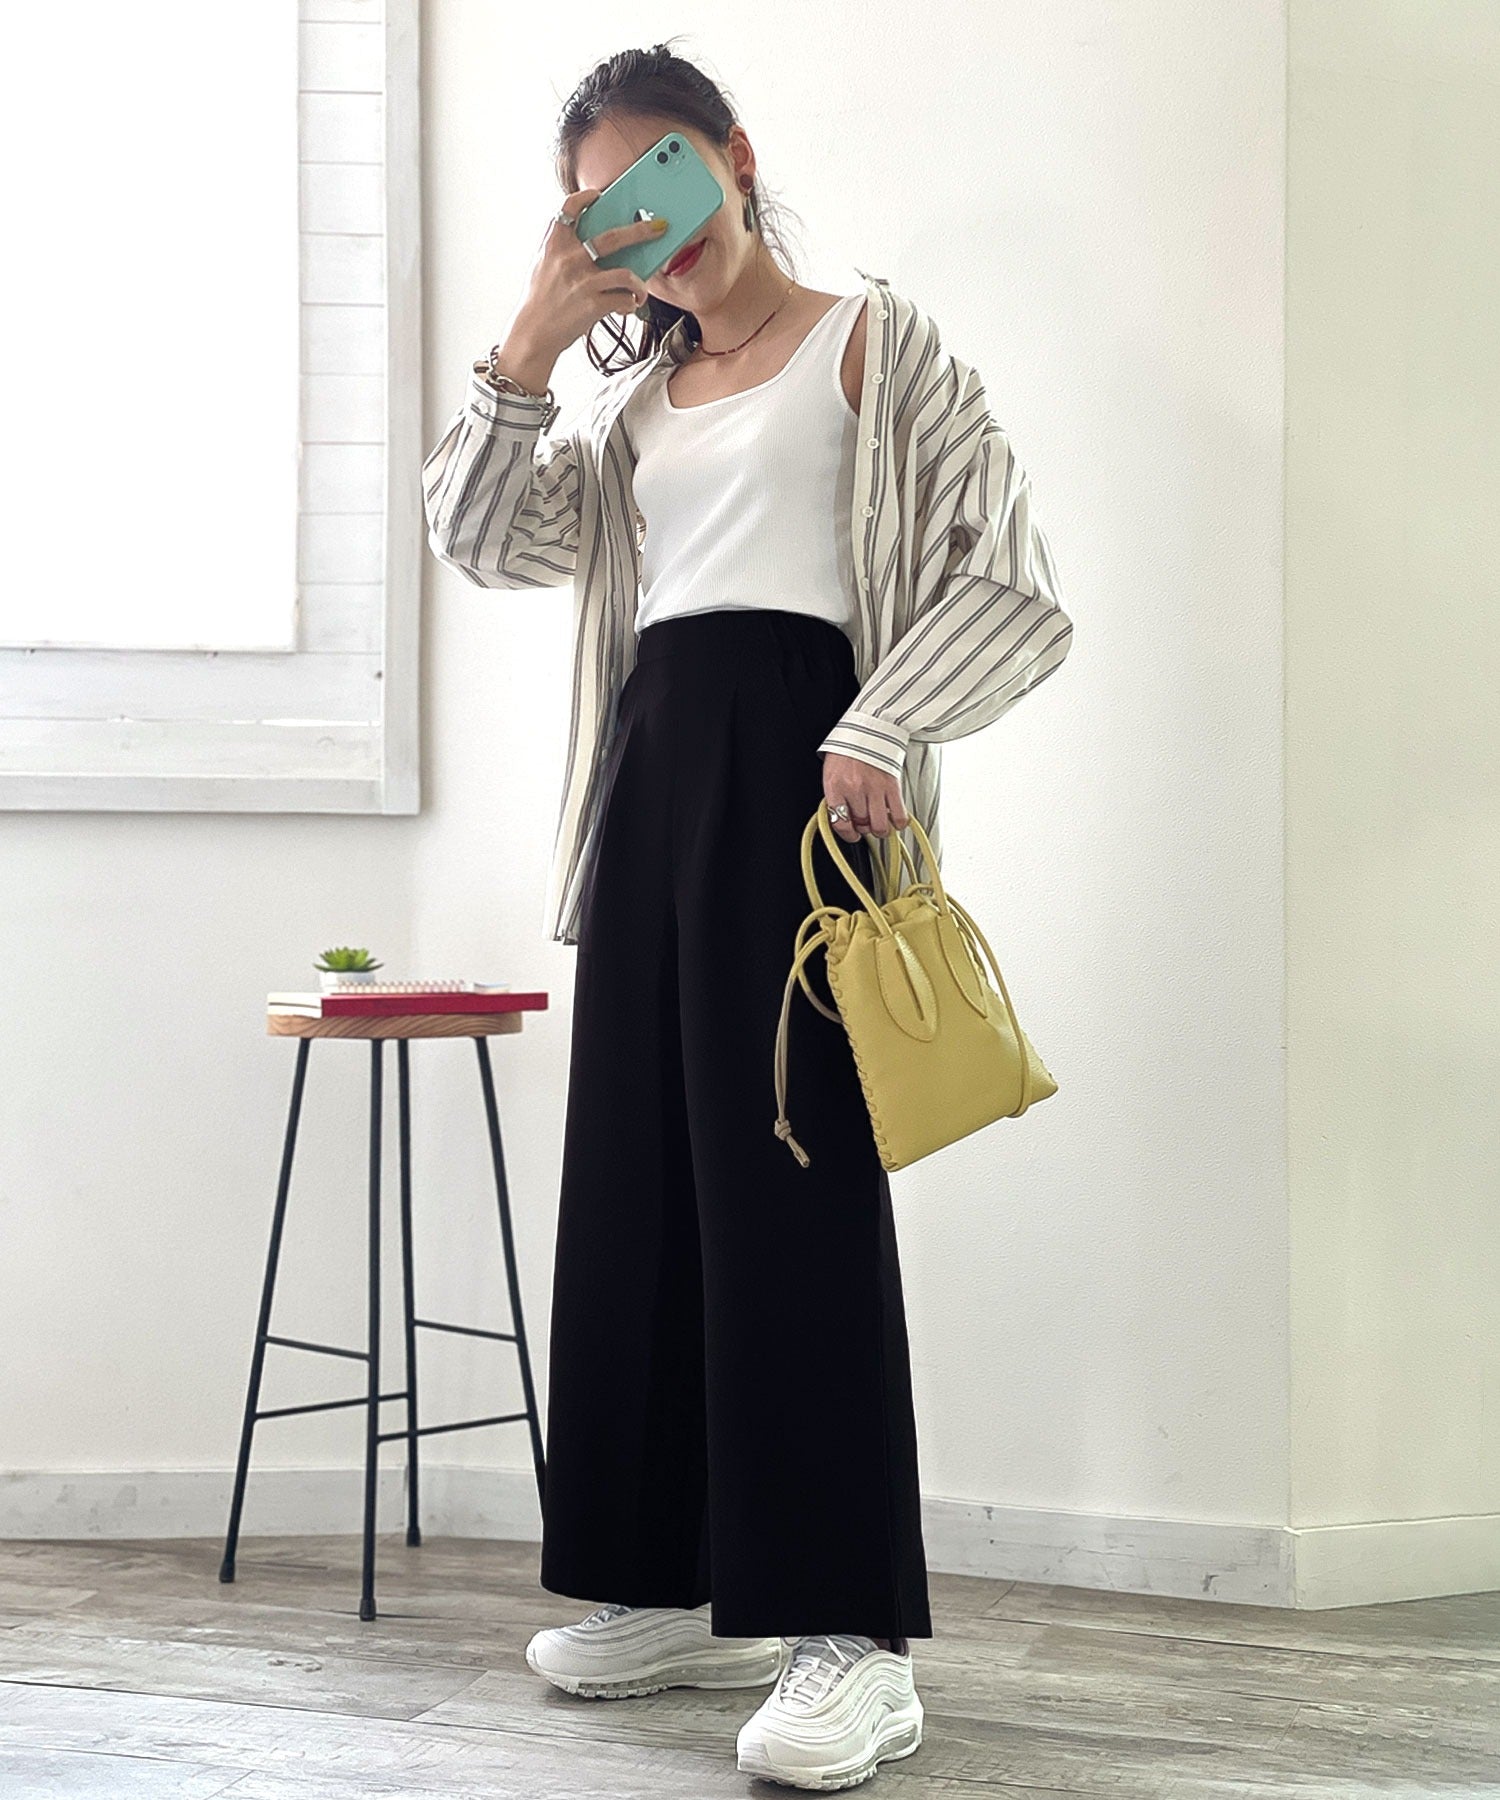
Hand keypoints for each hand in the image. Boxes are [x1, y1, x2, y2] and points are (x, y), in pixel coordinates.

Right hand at [510, 187, 669, 359]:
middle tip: (659, 228)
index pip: (569, 208)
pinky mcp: (593, 304)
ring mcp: (583, 281)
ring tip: (641, 289)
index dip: (586, 197)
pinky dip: (630, 303)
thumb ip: (564, 250)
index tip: (599, 195)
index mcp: (554, 244)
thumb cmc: (541, 300)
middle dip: (641, 231)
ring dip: (639, 283)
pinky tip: (628, 305)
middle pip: (613, 237)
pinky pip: (623, 299)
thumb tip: (596, 242)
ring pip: (626, 273)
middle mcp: (569, 258)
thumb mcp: (545, 266)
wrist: (533, 333)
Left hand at [822, 753, 908, 844]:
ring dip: (881, 829)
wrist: (868, 729)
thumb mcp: (832, 773)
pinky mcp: (893, 786)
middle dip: (864, 828)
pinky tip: (895, 819)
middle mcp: (855, 789)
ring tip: (880, 823)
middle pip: (862, 826)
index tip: (852, 835)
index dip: (847, 835)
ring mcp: (875, 788)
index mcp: (836, 786)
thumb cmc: (848, 751)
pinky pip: (899, 815)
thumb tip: (844, 819)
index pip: (840, 823)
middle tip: (866, 823)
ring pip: (881, 826)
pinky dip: (899, 822)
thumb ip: (836, 797)